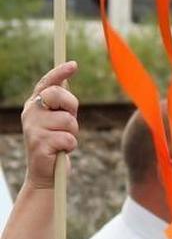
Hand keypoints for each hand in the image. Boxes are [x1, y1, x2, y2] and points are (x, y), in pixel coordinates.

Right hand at [22, 62, 78, 189]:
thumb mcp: (59, 120)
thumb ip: (62, 104)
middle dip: (71, 108)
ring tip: (62, 141)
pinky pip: (69, 138)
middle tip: (67, 124)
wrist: (45, 173)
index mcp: (34, 105)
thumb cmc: (56, 143)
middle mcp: (30, 113)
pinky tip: (60, 152)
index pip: (46, 83)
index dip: (59, 73)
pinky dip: (70, 146)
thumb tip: (66, 81)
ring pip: (68, 121)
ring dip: (72, 133)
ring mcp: (33, 128)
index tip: (74, 65)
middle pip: (59, 96)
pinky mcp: (39, 144)